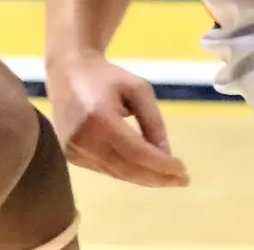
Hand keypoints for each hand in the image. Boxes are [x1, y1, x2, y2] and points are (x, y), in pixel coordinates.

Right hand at [47, 53, 188, 187]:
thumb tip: (166, 155)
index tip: (184, 173)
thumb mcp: (138, 90)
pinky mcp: (71, 156)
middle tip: (182, 181)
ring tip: (168, 178)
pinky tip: (144, 170)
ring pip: (117, 173)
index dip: (162, 166)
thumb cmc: (107, 77)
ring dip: (144, 178)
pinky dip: (127, 172)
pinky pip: (105, 169)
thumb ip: (153, 122)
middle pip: (127, 169)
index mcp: (99, 118)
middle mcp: (84, 139)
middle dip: (157, 178)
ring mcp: (74, 150)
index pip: (136, 152)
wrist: (68, 72)